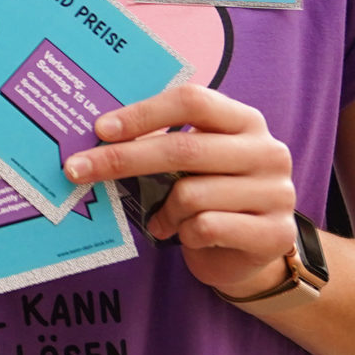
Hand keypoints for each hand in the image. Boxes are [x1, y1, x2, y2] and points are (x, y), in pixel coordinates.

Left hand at [64, 85, 298, 299]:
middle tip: (77, 169)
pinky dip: (183, 232)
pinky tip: (183, 234)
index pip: (193, 101)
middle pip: (183, 148)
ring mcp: (277, 193)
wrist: (247, 253)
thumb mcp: (191, 163)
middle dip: (122, 159)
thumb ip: (162, 143)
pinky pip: (206, 227)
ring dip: (162, 210)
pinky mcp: (275, 233)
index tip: (100, 128)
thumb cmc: (210, 198)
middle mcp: (268, 151)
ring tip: (159, 218)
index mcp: (245, 121)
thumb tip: (96, 136)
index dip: (143, 113)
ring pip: (191, 195)